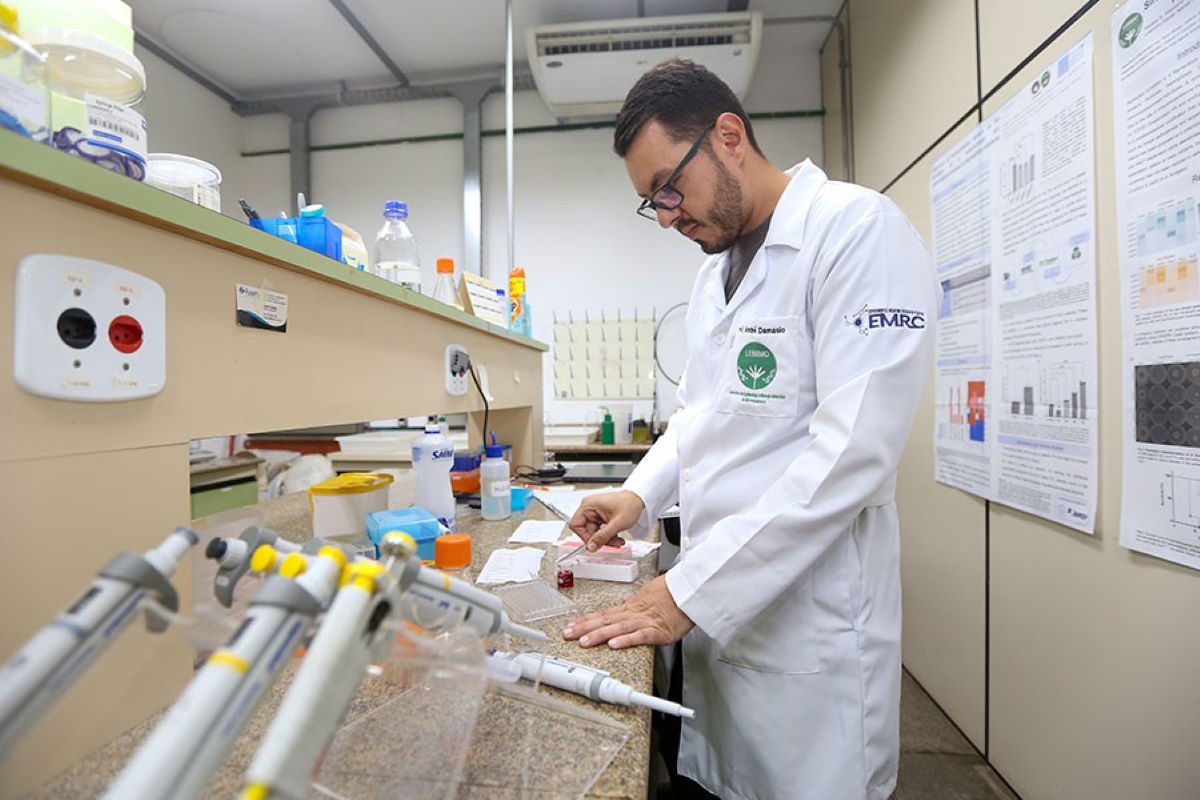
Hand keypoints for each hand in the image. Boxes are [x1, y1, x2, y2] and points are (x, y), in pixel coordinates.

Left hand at [562, 575, 692, 648]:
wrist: (690, 592)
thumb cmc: (671, 593)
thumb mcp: (648, 595)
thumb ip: (633, 603)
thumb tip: (622, 603)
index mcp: (630, 608)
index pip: (603, 614)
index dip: (585, 620)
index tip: (570, 626)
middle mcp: (633, 614)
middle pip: (605, 621)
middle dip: (585, 628)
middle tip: (568, 634)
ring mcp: (645, 622)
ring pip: (618, 628)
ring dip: (600, 635)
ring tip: (584, 641)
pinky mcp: (658, 631)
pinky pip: (640, 636)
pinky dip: (626, 640)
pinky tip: (614, 645)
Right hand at [568, 490, 644, 550]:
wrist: (639, 500)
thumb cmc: (630, 504)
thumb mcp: (617, 523)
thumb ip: (603, 536)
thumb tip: (591, 546)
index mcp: (588, 505)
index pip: (576, 525)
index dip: (584, 536)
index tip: (593, 544)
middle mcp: (590, 509)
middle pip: (587, 531)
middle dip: (600, 539)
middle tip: (611, 543)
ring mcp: (595, 514)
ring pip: (595, 533)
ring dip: (606, 539)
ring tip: (617, 540)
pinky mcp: (601, 518)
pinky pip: (600, 531)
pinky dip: (608, 536)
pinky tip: (617, 536)